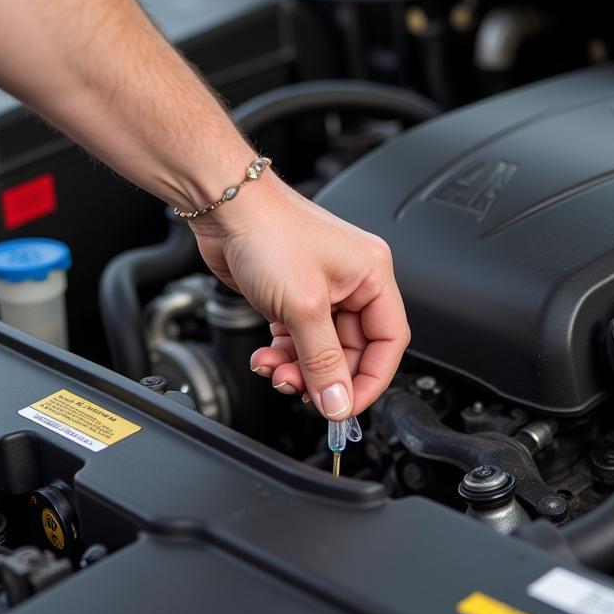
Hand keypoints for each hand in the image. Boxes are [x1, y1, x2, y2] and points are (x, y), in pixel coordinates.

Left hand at [190, 174, 409, 419]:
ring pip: (321, 349)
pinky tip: (265, 356)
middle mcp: (351, 282)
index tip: (346, 406)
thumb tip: (338, 401)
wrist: (224, 207)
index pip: (389, 342)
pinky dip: (282, 354)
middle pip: (352, 351)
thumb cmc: (268, 231)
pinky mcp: (292, 295)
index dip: (370, 380)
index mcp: (372, 275)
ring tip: (275, 371)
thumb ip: (322, 361)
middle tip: (301, 391)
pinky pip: (297, 339)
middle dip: (324, 375)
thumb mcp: (303, 306)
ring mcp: (321, 289)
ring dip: (298, 368)